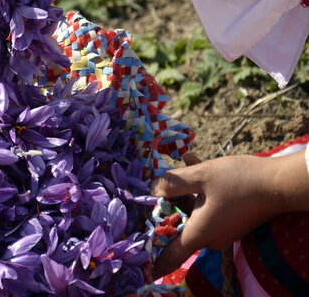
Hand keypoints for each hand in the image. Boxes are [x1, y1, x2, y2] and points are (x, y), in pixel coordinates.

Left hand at [151, 150, 308, 278]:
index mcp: (199, 233)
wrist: (280, 184)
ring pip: (193, 211)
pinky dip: (200, 190)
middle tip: (166, 180)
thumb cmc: (238, 181)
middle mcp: (210, 237)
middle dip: (169, 202)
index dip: (154, 258)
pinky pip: (207, 208)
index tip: (141, 258)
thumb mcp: (200, 175)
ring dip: (186, 189)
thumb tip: (153, 190)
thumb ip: (172, 183)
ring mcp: (222, 230)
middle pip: (178, 224)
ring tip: (187, 162)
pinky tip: (195, 162)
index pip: (170, 256)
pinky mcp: (231, 221)